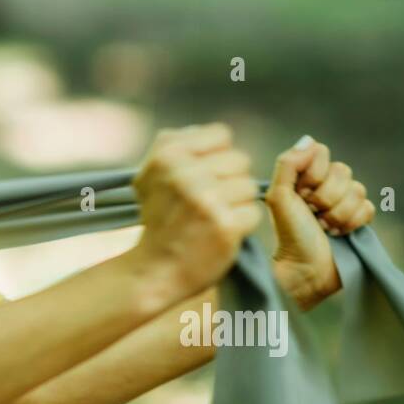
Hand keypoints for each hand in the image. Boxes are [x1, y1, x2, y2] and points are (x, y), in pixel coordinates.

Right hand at [131, 123, 262, 297]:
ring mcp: (207, 200)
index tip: (203, 176)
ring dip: (237, 204)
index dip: (217, 156)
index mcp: (168, 154)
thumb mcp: (150, 174)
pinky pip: (253, 212)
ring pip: (249, 187)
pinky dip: (242, 225)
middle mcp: (186, 173)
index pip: (221, 136)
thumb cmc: (158, 219)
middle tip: (208, 202)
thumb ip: (176, 145)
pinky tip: (221, 233)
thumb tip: (216, 134)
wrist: (154, 269)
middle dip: (229, 181)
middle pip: (239, 161)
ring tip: (214, 218)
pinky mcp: (226, 226)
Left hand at [264, 135, 374, 310]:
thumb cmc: (289, 234)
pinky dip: (352, 223)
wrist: (306, 270)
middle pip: (343, 170)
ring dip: (338, 213)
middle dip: (326, 197)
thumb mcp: (278, 197)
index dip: (314, 174)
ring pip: (358, 190)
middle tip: (312, 213)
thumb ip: (287, 164)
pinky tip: (338, 234)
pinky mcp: (359, 219)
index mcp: (303, 176)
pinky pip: (369, 207)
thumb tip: (309, 140)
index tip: (301, 194)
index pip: (322, 153)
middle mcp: (324, 184)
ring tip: (323, 227)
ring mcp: (343, 201)